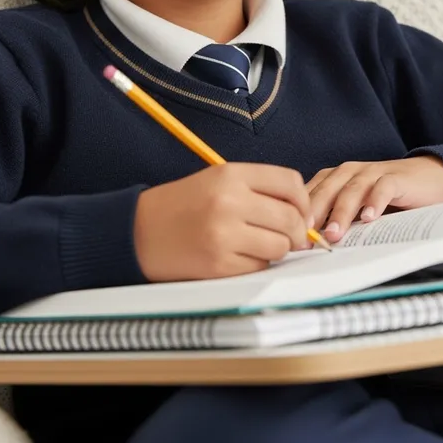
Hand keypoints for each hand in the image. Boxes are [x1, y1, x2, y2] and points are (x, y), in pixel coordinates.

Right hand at [134, 163, 311, 281]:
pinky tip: (240, 256)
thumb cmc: (184, 205)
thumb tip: (304, 214)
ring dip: (277, 249)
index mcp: (231, 175)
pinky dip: (256, 264)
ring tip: (260, 244)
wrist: (137, 232)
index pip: (290, 183)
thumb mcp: (219, 179)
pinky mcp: (218, 264)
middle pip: (291, 218)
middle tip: (290, 236)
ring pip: (280, 246)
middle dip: (297, 231)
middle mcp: (229, 201)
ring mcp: (223, 234)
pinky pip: (259, 267)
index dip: (304, 200)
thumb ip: (261, 189)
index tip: (302, 211)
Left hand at [307, 156, 442, 242]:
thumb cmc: (386, 198)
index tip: (290, 240)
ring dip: (340, 213)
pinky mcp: (395, 177)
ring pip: (351, 190)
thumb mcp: (356, 209)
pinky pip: (382, 187)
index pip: (309, 195)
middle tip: (305, 240)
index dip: (298, 216)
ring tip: (333, 234)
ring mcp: (372, 172)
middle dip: (314, 216)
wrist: (427, 177)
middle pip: (326, 191)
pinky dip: (374, 202)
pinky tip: (369, 218)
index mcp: (334, 179)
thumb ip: (335, 220)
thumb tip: (308, 247)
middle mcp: (349, 172)